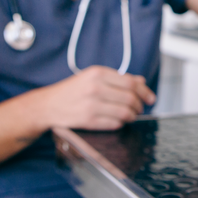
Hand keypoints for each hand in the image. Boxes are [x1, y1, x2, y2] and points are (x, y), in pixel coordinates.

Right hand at [34, 66, 155, 130]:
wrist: (48, 105)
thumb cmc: (72, 90)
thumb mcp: (93, 77)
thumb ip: (117, 78)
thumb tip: (141, 81)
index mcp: (98, 73)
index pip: (131, 82)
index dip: (144, 91)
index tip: (150, 98)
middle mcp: (95, 87)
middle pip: (130, 98)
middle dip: (139, 105)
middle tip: (140, 108)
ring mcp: (91, 105)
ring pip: (125, 112)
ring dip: (132, 116)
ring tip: (131, 115)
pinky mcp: (88, 120)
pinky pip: (114, 124)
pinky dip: (121, 123)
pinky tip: (118, 121)